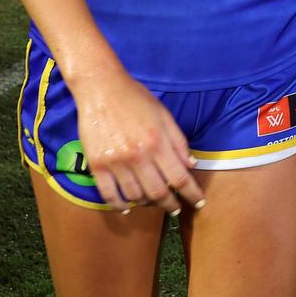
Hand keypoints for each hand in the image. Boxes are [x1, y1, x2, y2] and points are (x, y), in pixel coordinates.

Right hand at [75, 68, 204, 213]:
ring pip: (135, 196)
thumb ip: (179, 141)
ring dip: (147, 203)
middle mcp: (138, 156)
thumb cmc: (135, 98)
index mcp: (157, 142)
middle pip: (158, 192)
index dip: (192, 194)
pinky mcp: (97, 165)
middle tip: (175, 208)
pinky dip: (119, 204)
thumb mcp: (163, 114)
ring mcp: (116, 162)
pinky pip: (109, 194)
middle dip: (171, 204)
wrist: (101, 88)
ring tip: (153, 202)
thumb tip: (191, 166)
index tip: (199, 202)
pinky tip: (127, 206)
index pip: (179, 178)